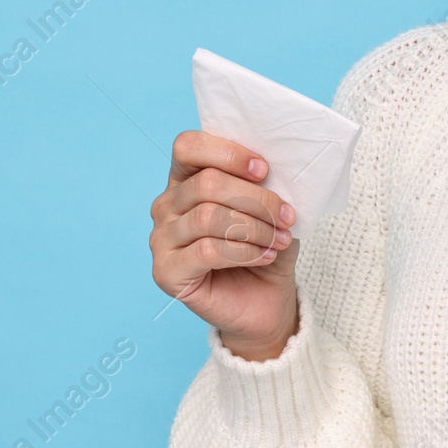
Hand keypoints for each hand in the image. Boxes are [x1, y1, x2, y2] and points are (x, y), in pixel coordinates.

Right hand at [150, 130, 299, 361]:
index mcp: (185, 178)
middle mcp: (166, 205)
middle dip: (256, 199)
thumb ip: (263, 182)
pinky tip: (264, 256)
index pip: (188, 146)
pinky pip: (206, 251)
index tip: (265, 170)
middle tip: (286, 216)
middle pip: (206, 184)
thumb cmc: (264, 245)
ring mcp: (161, 239)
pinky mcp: (165, 272)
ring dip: (254, 228)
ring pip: (208, 217)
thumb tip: (273, 165)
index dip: (228, 153)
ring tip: (278, 239)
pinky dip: (244, 252)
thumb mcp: (270, 206)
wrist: (264, 301)